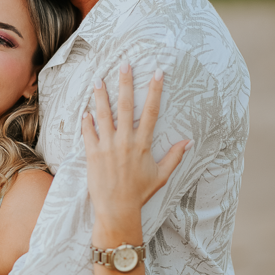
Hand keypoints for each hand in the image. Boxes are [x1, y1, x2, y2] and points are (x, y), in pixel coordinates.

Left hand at [82, 63, 189, 227]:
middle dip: (126, 83)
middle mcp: (125, 141)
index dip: (155, 90)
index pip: (152, 112)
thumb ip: (174, 156)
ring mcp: (108, 147)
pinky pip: (88, 133)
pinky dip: (86, 121)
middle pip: (127, 106)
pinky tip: (85, 110)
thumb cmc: (139, 193)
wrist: (117, 209)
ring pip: (104, 115)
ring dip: (101, 96)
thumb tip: (189, 142)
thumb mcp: (161, 175)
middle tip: (124, 64)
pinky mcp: (92, 154)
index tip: (157, 72)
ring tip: (98, 79)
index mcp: (143, 144)